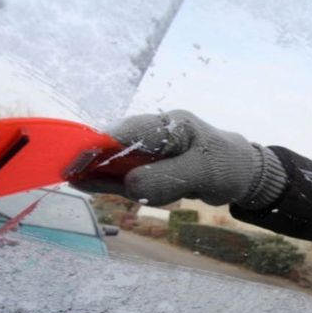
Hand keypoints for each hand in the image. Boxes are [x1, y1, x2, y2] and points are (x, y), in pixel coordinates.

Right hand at [75, 110, 286, 208]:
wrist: (243, 174)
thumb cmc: (227, 166)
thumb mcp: (201, 172)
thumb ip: (166, 177)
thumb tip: (130, 185)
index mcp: (169, 126)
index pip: (128, 133)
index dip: (100, 147)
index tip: (78, 162)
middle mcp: (156, 135)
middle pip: (117, 146)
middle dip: (94, 159)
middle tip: (68, 174)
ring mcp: (153, 153)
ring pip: (119, 163)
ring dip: (99, 173)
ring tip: (74, 181)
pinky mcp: (153, 169)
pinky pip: (127, 176)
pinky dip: (110, 182)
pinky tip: (89, 186)